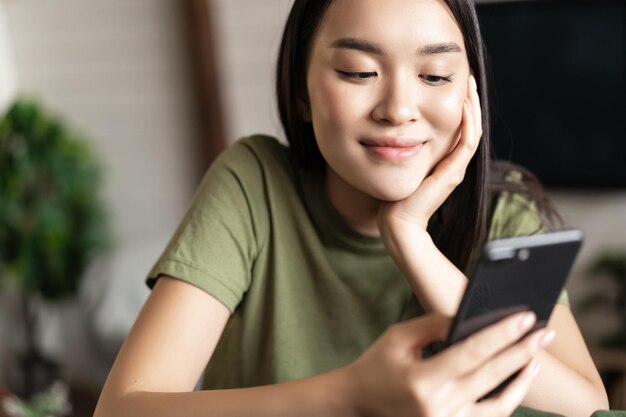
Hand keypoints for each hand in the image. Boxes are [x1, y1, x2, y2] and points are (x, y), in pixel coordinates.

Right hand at [344, 312, 551, 416]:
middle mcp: (438, 407)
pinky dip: (506, 399)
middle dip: (521, 351)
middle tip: (544, 332)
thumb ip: (434, 325)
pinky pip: (487, 416)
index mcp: (422, 381)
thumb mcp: (399, 337)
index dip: (501, 334)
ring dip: (520, 379)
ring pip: (497, 404)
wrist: (360, 402)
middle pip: (491, 376)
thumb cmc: (377, 365)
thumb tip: (470, 318)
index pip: (472, 353)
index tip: (525, 317)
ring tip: (536, 357)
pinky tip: (518, 379)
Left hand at [378, 74, 482, 233]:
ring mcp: (456, 169)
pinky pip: (466, 143)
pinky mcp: (452, 174)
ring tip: (469, 84)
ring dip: (472, 106)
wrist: (398, 222)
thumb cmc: (395, 197)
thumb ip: (405, 150)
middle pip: (471, 126)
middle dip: (470, 100)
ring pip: (473, 131)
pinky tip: (464, 105)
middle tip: (467, 77)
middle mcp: (454, 164)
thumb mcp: (402, 165)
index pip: (460, 127)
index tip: (456, 84)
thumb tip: (395, 131)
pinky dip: (467, 123)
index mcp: (445, 161)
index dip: (462, 106)